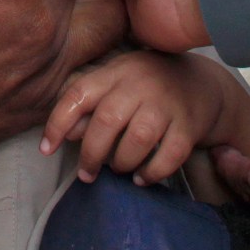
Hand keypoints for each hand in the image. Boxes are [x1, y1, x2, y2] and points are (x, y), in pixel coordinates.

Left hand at [43, 49, 235, 184]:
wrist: (203, 84)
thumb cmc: (148, 87)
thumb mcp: (117, 85)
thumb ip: (90, 106)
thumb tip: (67, 134)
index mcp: (116, 71)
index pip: (79, 93)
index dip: (58, 122)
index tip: (46, 149)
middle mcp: (141, 84)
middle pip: (107, 120)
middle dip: (91, 154)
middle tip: (87, 172)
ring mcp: (166, 104)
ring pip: (137, 139)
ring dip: (121, 163)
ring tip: (118, 169)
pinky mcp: (189, 125)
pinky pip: (168, 156)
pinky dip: (151, 173)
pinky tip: (142, 177)